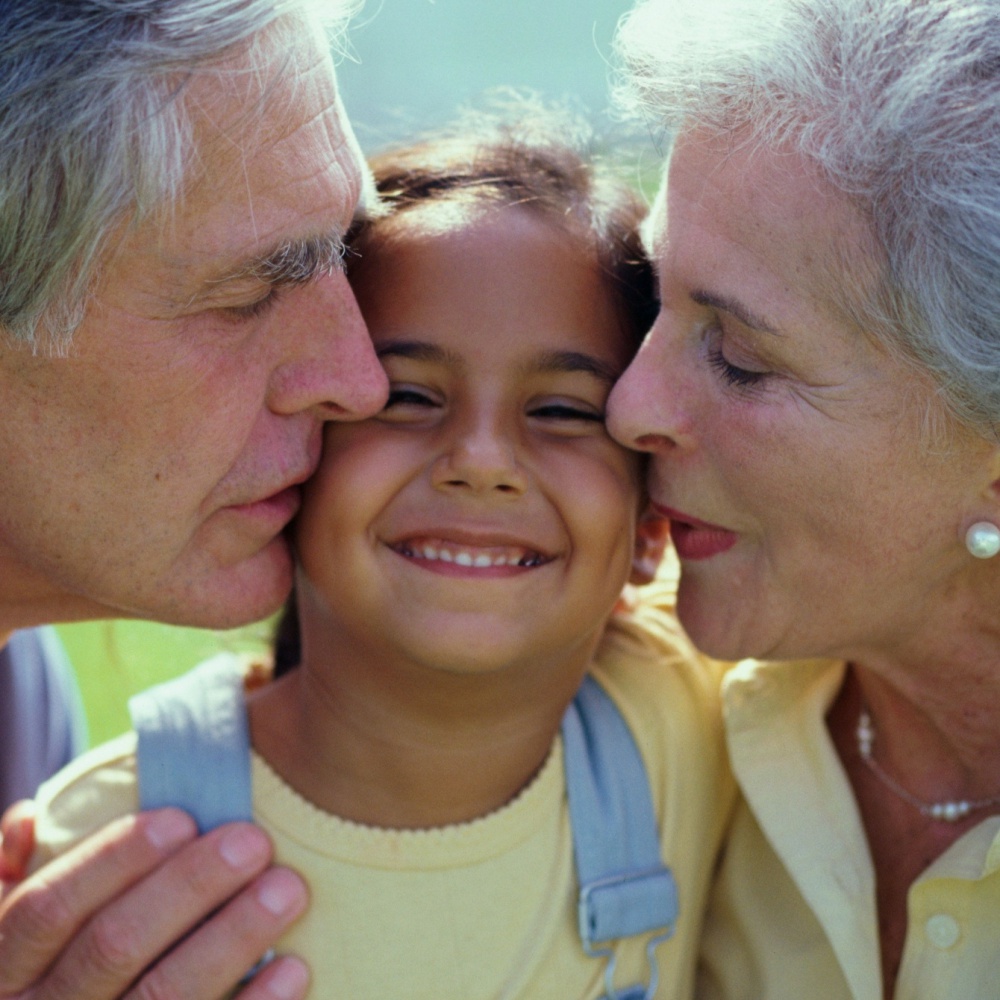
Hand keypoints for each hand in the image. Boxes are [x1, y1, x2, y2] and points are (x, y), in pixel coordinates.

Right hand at [0, 809, 308, 999]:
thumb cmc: (56, 967)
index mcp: (5, 970)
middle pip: (113, 945)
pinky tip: (294, 969)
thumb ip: (18, 879)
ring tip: (287, 889)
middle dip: (189, 886)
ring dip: (232, 938)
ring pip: (163, 995)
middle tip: (253, 841)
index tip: (182, 817)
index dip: (112, 859)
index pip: (47, 907)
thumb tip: (29, 822)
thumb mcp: (15, 932)